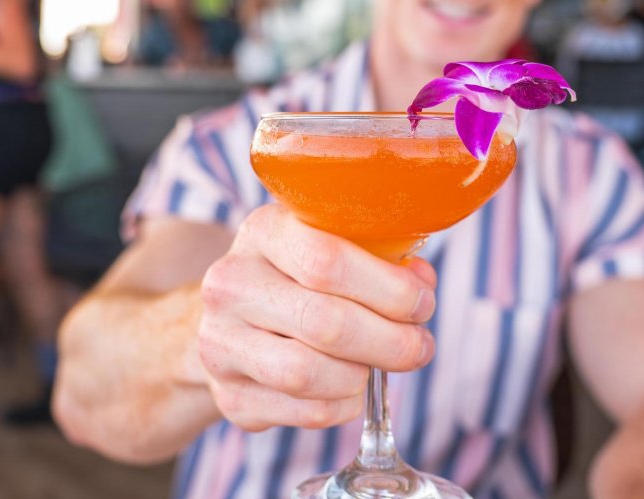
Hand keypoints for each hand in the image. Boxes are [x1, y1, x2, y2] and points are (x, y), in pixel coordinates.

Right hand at [198, 204, 436, 431]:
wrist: (234, 319)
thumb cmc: (299, 277)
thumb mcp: (331, 244)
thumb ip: (381, 258)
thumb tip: (420, 286)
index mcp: (262, 232)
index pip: (327, 261)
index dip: (389, 289)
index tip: (422, 303)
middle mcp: (231, 285)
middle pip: (326, 323)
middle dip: (390, 342)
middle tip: (419, 346)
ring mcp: (221, 343)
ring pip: (308, 373)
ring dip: (362, 377)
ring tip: (377, 366)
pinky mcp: (229, 396)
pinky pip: (305, 411)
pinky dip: (344, 405)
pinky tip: (350, 388)